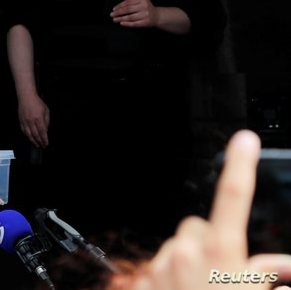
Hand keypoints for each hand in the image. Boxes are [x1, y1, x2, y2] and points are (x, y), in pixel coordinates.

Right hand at [17, 92, 49, 146]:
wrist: (26, 97)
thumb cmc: (37, 102)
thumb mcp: (46, 110)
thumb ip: (47, 121)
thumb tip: (46, 129)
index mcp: (39, 118)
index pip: (42, 132)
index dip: (44, 139)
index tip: (46, 143)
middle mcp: (31, 121)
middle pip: (36, 135)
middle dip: (40, 142)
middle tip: (42, 145)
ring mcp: (25, 122)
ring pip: (29, 135)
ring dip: (33, 141)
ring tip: (36, 144)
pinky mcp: (21, 121)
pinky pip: (24, 131)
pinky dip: (27, 136)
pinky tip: (30, 138)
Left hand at [111, 0, 156, 27]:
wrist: (158, 16)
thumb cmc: (148, 8)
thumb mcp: (144, 0)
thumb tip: (125, 1)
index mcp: (142, 0)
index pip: (128, 2)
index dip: (120, 5)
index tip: (114, 9)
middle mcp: (144, 6)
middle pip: (128, 9)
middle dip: (118, 12)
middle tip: (112, 14)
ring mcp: (145, 15)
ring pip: (130, 17)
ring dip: (121, 18)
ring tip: (115, 19)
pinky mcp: (145, 22)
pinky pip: (134, 23)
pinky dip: (127, 24)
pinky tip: (121, 23)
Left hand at [129, 130, 290, 289]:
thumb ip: (270, 274)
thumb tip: (284, 266)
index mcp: (222, 255)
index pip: (233, 198)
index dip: (240, 165)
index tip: (243, 140)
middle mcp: (186, 253)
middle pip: (199, 225)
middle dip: (212, 242)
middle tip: (224, 275)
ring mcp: (160, 266)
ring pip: (177, 246)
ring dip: (189, 261)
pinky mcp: (141, 279)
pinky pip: (158, 266)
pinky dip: (169, 278)